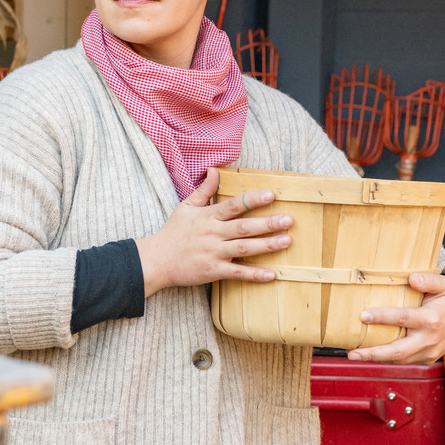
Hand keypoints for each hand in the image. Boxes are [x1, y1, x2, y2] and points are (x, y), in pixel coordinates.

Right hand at [136, 168, 293, 295]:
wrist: (156, 261)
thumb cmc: (172, 233)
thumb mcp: (186, 207)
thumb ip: (204, 190)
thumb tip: (215, 170)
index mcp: (207, 217)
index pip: (233, 205)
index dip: (252, 200)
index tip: (271, 195)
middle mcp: (212, 234)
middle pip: (244, 227)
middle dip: (267, 224)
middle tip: (288, 220)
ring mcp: (213, 254)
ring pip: (244, 248)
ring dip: (267, 245)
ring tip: (287, 240)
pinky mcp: (213, 271)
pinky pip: (237, 273)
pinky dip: (254, 274)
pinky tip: (272, 274)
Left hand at [347, 272, 444, 363]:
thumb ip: (429, 280)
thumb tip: (411, 278)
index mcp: (431, 319)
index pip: (404, 319)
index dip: (383, 317)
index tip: (363, 315)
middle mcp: (428, 339)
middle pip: (398, 351)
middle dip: (373, 353)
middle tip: (352, 352)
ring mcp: (427, 353)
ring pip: (398, 360)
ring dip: (375, 358)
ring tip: (354, 354)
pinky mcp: (425, 360)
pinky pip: (403, 361)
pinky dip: (385, 359)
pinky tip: (369, 354)